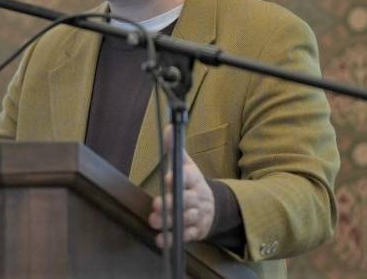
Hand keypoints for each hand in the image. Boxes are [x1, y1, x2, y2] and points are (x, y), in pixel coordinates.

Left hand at [148, 126, 214, 247]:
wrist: (213, 207)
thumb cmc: (193, 184)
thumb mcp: (187, 166)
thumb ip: (176, 150)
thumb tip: (169, 127)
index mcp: (195, 180)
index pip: (188, 178)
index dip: (179, 178)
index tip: (168, 178)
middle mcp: (198, 198)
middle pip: (187, 201)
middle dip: (172, 203)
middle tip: (156, 204)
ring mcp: (198, 216)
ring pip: (185, 219)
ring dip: (169, 221)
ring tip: (153, 220)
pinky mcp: (195, 232)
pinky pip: (185, 237)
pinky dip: (172, 239)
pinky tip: (160, 239)